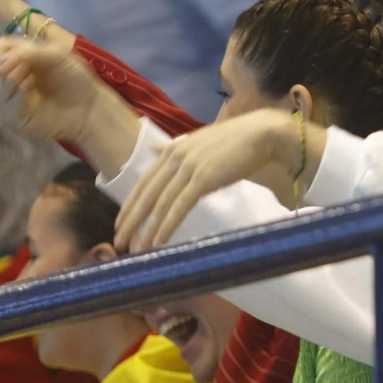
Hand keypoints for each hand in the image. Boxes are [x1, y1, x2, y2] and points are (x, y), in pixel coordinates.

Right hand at [0, 40, 104, 144]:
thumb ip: (31, 51)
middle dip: (2, 62)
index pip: (2, 50)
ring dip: (9, 76)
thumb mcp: (57, 56)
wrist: (89, 108)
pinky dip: (13, 92)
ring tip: (28, 75)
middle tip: (18, 64)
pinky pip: (4, 103)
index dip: (0, 49)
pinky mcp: (16, 114)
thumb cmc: (76, 80)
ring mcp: (15, 96)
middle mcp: (17, 76)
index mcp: (26, 59)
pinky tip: (27, 88)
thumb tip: (2, 55)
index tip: (2, 51)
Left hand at [115, 108, 299, 252]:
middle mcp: (175, 156)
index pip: (145, 182)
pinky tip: (158, 241)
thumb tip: (157, 148)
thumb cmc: (237, 139)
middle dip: (131, 220)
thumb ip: (178, 147)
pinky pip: (179, 206)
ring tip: (138, 249)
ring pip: (160, 203)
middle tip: (119, 243)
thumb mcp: (200, 140)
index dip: (131, 204)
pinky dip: (167, 225)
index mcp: (173, 149)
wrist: (262, 133)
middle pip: (146, 194)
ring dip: (147, 229)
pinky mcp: (204, 178)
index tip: (121, 223)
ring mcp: (188, 167)